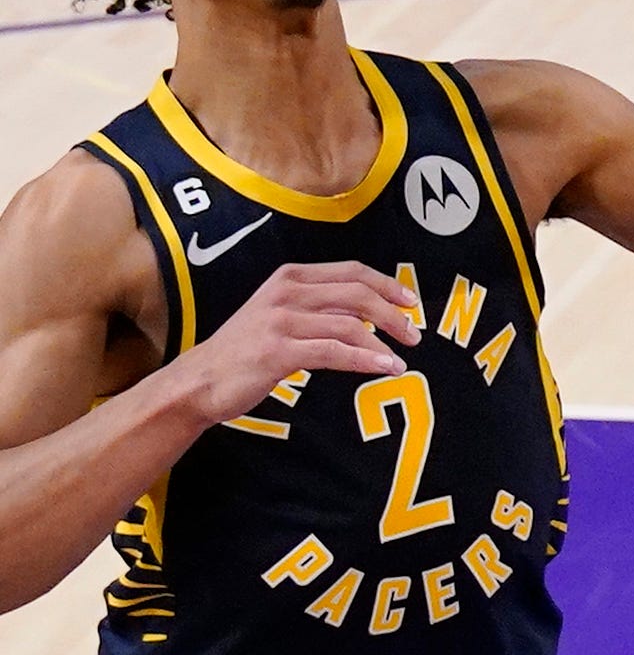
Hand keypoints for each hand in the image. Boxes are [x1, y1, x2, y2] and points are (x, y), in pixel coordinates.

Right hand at [179, 262, 420, 426]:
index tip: (410, 301)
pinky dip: (364, 360)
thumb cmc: (245, 351)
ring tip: (401, 360)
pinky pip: (333, 352)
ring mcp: (281, 320)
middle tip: (414, 334)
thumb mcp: (281, 314)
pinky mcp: (277, 351)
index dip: (387, 285)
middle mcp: (287, 292)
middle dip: (393, 313)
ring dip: (383, 343)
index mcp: (292, 277)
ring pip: (349, 325)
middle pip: (357, 294)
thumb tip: (368, 312)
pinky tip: (382, 368)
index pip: (352, 271)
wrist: (197, 382)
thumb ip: (320, 307)